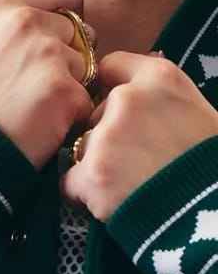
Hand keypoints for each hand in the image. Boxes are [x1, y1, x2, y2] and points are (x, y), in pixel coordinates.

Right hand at [0, 0, 93, 169]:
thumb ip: (10, 29)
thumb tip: (54, 26)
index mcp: (1, 4)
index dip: (62, 26)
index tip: (49, 50)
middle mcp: (26, 20)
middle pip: (77, 34)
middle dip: (64, 61)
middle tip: (30, 93)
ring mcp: (48, 55)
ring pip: (84, 69)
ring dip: (67, 92)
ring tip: (30, 115)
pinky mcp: (64, 92)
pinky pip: (84, 104)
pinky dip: (68, 122)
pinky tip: (38, 131)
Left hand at [61, 51, 217, 221]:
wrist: (209, 207)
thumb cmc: (208, 162)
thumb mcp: (198, 110)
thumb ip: (162, 97)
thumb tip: (135, 90)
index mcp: (158, 78)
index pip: (111, 66)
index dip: (109, 89)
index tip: (114, 109)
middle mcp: (127, 100)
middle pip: (95, 116)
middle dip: (106, 137)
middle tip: (134, 162)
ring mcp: (105, 137)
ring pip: (81, 150)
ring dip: (96, 166)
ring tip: (127, 185)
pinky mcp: (90, 174)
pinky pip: (69, 182)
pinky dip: (82, 194)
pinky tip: (107, 201)